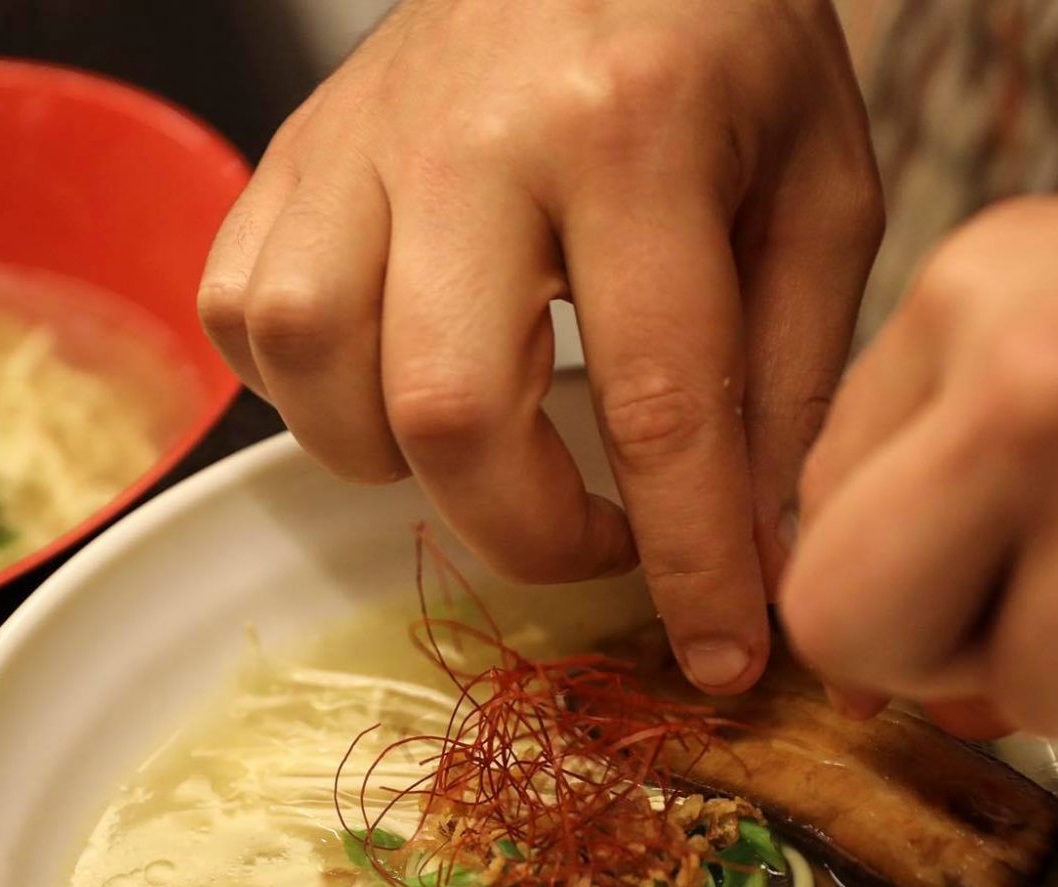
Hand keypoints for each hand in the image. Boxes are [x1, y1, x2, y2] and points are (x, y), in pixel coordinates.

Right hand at [199, 0, 880, 692]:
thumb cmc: (723, 45)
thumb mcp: (818, 189)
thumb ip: (791, 371)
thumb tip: (754, 552)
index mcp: (635, 135)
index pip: (658, 401)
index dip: (688, 562)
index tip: (721, 654)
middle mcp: (473, 139)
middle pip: (444, 407)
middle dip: (525, 532)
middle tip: (594, 541)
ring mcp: (356, 141)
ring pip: (310, 363)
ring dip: (394, 456)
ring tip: (479, 441)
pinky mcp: (289, 154)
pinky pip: (239, 316)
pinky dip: (304, 388)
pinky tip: (387, 371)